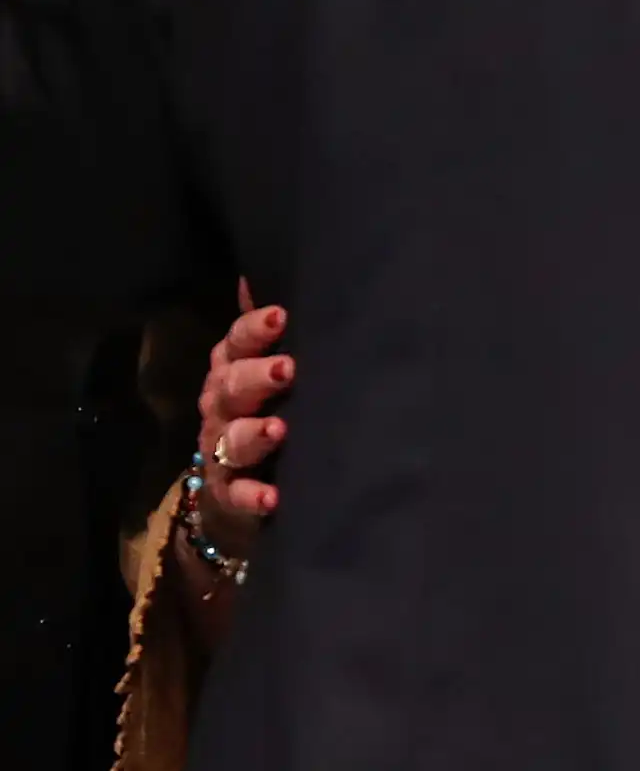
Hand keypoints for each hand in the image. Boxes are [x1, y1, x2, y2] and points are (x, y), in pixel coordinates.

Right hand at [189, 278, 290, 564]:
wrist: (237, 492)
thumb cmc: (266, 409)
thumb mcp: (266, 365)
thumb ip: (266, 329)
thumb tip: (259, 273)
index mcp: (232, 370)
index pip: (236, 344)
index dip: (254, 330)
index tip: (280, 317)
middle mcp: (221, 407)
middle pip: (230, 387)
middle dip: (255, 376)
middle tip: (288, 369)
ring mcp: (221, 451)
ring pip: (231, 439)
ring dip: (253, 434)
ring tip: (279, 429)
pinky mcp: (229, 493)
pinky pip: (236, 494)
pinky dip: (252, 495)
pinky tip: (272, 497)